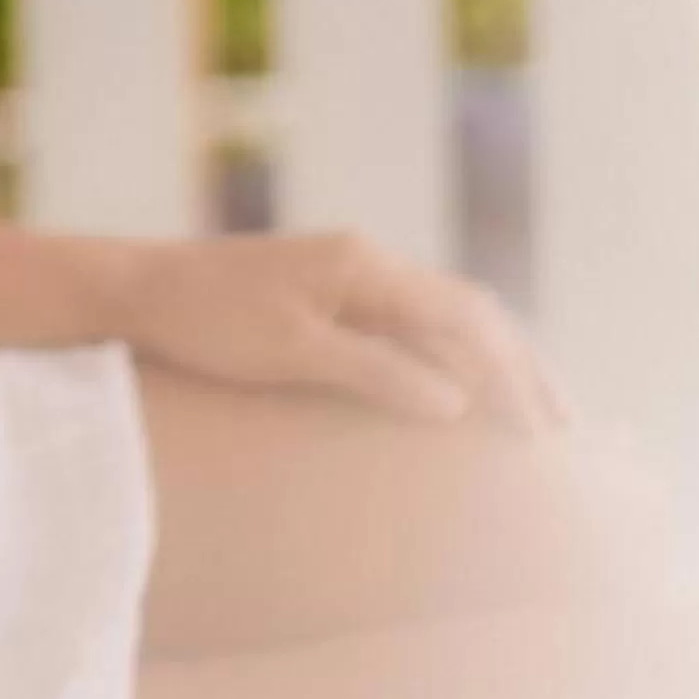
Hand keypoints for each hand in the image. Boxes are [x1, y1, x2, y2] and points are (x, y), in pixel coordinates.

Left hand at [86, 231, 567, 431]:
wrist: (136, 289)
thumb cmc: (205, 321)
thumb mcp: (291, 353)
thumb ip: (376, 371)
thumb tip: (457, 402)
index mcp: (366, 268)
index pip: (467, 321)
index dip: (512, 378)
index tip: (541, 436)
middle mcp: (368, 262)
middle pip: (470, 313)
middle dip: (520, 370)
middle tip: (562, 434)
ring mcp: (349, 273)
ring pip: (445, 315)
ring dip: (491, 362)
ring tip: (528, 417)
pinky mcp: (328, 292)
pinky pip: (411, 322)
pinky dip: (450, 356)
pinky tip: (458, 393)